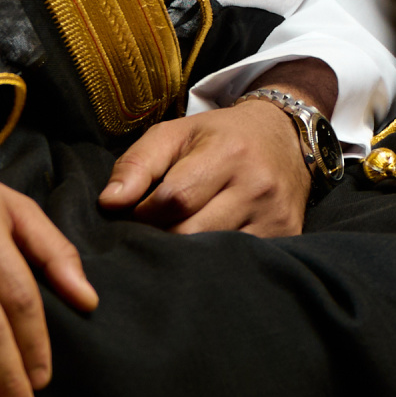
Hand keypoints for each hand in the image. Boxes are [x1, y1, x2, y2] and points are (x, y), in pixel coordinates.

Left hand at [97, 58, 333, 237]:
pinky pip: (239, 262)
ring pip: (214, 255)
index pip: (174, 198)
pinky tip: (205, 247)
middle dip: (162, 236)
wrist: (283, 137)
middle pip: (192, 233)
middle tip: (154, 230)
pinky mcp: (286, 236)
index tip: (138, 211)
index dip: (146, 212)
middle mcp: (257, 185)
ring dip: (186, 253)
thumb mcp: (174, 134)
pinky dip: (214, 260)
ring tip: (177, 237)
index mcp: (227, 152)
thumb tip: (109, 203)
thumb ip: (137, 164)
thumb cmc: (218, 136)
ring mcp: (275, 216)